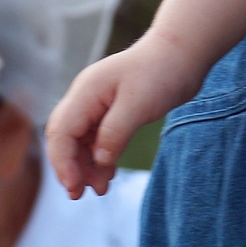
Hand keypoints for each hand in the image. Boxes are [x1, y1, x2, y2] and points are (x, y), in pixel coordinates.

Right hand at [45, 36, 204, 197]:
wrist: (184, 52)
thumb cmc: (162, 71)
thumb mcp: (139, 104)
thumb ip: (114, 133)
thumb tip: (98, 161)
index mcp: (86, 91)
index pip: (61, 131)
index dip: (63, 162)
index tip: (74, 186)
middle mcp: (86, 97)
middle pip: (64, 138)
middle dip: (70, 167)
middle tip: (81, 194)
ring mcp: (98, 103)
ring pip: (80, 141)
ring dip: (86, 166)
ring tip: (100, 188)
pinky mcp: (112, 110)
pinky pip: (96, 138)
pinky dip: (99, 157)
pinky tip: (108, 173)